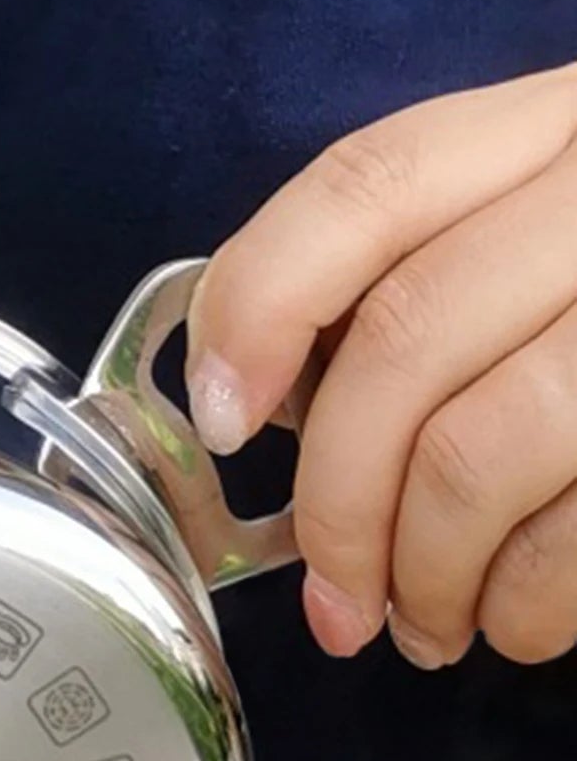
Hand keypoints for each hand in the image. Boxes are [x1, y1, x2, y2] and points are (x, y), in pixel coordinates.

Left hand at [188, 60, 576, 668]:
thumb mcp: (516, 259)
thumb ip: (398, 296)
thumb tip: (261, 409)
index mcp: (546, 133)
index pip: (367, 186)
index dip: (260, 306)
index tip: (220, 421)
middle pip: (402, 343)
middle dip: (337, 507)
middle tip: (331, 605)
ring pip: (477, 452)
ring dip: (423, 577)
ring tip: (419, 627)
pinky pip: (573, 535)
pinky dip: (517, 607)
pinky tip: (509, 625)